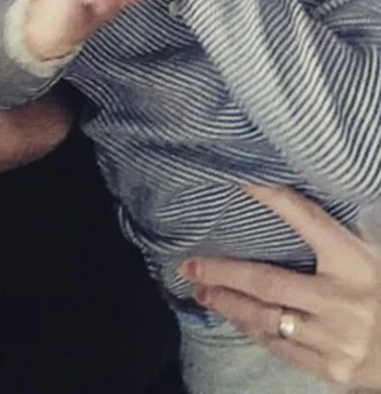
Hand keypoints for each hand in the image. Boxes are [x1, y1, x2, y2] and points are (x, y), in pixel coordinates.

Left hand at [180, 185, 380, 388]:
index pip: (307, 219)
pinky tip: (231, 317)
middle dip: (223, 273)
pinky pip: (279, 347)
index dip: (272, 198)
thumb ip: (335, 235)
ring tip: (200, 290)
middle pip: (267, 282)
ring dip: (227, 304)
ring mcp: (336, 340)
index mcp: (355, 262)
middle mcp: (343, 301)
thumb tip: (282, 196)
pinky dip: (250, 330)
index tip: (239, 182)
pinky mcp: (331, 370)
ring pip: (265, 319)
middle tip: (190, 265)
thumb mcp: (372, 255)